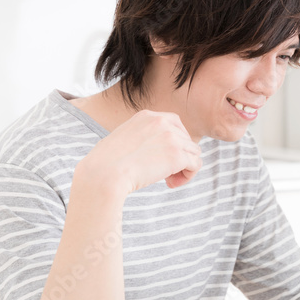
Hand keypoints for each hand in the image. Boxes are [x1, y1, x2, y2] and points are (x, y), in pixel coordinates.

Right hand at [77, 110, 202, 196]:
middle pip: (187, 140)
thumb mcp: (124, 138)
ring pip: (194, 152)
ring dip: (184, 168)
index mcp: (147, 116)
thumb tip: (159, 149)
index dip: (174, 143)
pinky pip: (195, 165)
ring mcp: (171, 137)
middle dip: (179, 157)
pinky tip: (171, 184)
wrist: (103, 175)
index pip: (175, 124)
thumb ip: (143, 137)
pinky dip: (187, 176)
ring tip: (168, 180)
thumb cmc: (106, 164)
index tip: (162, 158)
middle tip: (165, 173)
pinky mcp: (177, 155)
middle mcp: (162, 122)